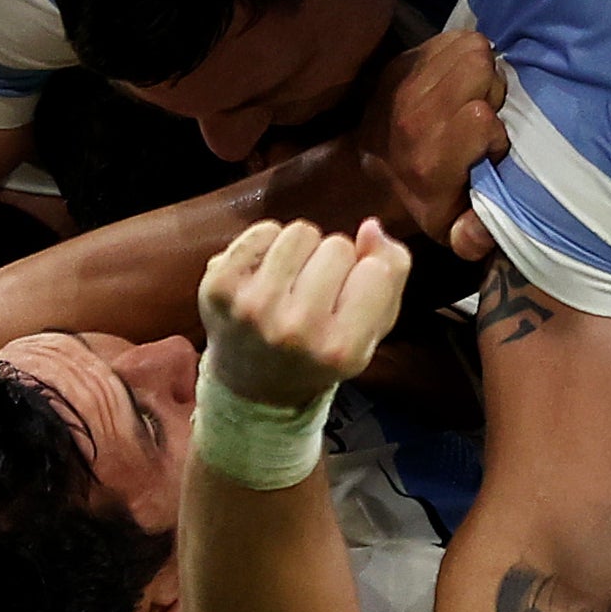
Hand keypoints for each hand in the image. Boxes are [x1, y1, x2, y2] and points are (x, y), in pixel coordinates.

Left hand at [202, 218, 413, 403]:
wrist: (253, 383)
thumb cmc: (321, 350)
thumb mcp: (372, 331)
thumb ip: (392, 275)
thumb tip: (370, 227)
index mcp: (340, 350)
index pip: (378, 270)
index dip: (368, 274)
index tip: (351, 299)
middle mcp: (295, 331)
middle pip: (338, 246)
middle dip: (334, 263)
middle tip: (316, 294)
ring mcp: (252, 307)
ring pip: (302, 232)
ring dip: (303, 250)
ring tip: (292, 281)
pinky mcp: (218, 286)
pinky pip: (264, 230)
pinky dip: (270, 244)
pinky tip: (266, 274)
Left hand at [363, 27, 506, 255]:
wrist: (364, 175)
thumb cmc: (420, 202)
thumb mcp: (448, 231)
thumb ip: (473, 237)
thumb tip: (481, 230)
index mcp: (432, 159)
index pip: (483, 118)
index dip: (496, 132)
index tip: (490, 150)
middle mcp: (416, 117)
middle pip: (481, 69)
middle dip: (494, 89)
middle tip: (485, 112)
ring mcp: (406, 84)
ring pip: (471, 47)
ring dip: (482, 67)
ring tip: (475, 93)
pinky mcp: (401, 62)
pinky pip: (453, 38)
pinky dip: (464, 54)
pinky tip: (460, 79)